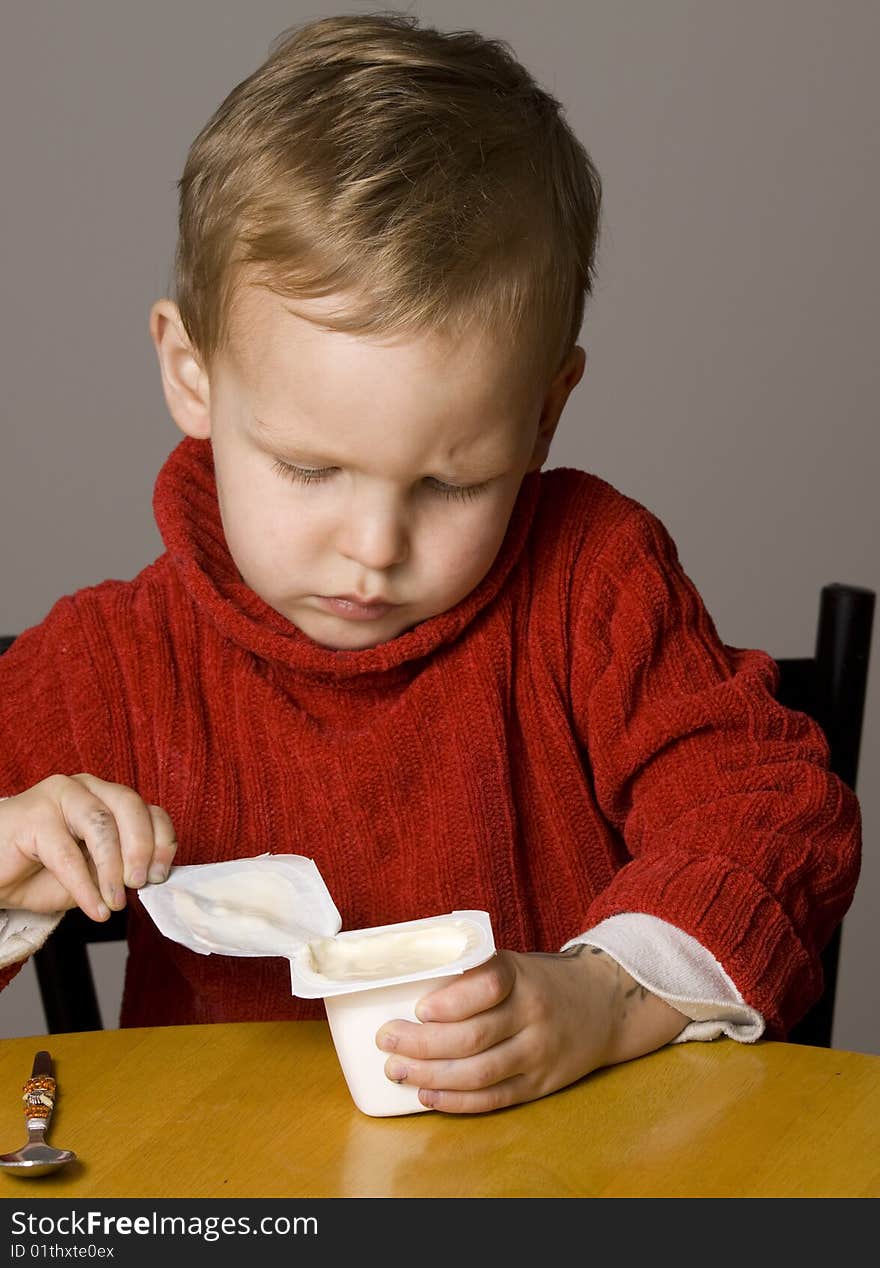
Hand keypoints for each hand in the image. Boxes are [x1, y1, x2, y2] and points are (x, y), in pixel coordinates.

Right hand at [0, 774, 176, 920]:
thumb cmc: (43, 872)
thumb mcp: (95, 873)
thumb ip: (123, 869)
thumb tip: (155, 878)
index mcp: (108, 798)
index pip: (149, 810)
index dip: (162, 842)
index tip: (161, 876)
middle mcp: (87, 789)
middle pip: (129, 807)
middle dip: (141, 848)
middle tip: (139, 884)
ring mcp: (59, 796)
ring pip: (100, 825)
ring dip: (112, 869)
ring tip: (114, 901)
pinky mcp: (32, 815)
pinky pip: (67, 853)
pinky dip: (84, 886)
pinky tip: (94, 908)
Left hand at [375, 945, 686, 1113]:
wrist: (603, 1004)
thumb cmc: (538, 981)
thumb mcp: (512, 963)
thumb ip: (470, 973)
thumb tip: (403, 983)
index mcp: (521, 976)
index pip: (487, 985)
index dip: (451, 1001)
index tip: (419, 1007)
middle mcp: (532, 1015)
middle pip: (474, 1036)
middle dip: (423, 1043)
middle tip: (387, 1039)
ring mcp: (538, 1053)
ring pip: (479, 1073)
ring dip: (432, 1076)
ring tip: (398, 1070)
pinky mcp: (539, 1083)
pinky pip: (494, 1099)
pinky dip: (457, 1101)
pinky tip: (428, 1096)